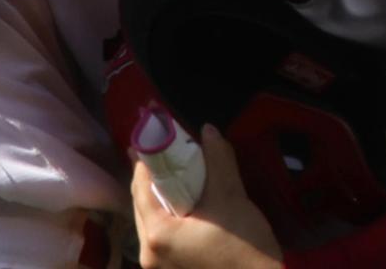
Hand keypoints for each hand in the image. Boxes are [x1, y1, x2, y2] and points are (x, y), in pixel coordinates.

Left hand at [134, 125, 281, 268]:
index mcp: (156, 235)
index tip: (154, 140)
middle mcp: (149, 255)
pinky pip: (163, 238)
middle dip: (152, 180)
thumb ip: (217, 160)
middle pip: (142, 206)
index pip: (140, 187)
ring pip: (152, 223)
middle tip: (164, 157)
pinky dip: (170, 219)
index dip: (146, 161)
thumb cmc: (245, 249)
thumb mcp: (231, 198)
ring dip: (161, 200)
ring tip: (176, 179)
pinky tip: (185, 208)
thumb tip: (208, 130)